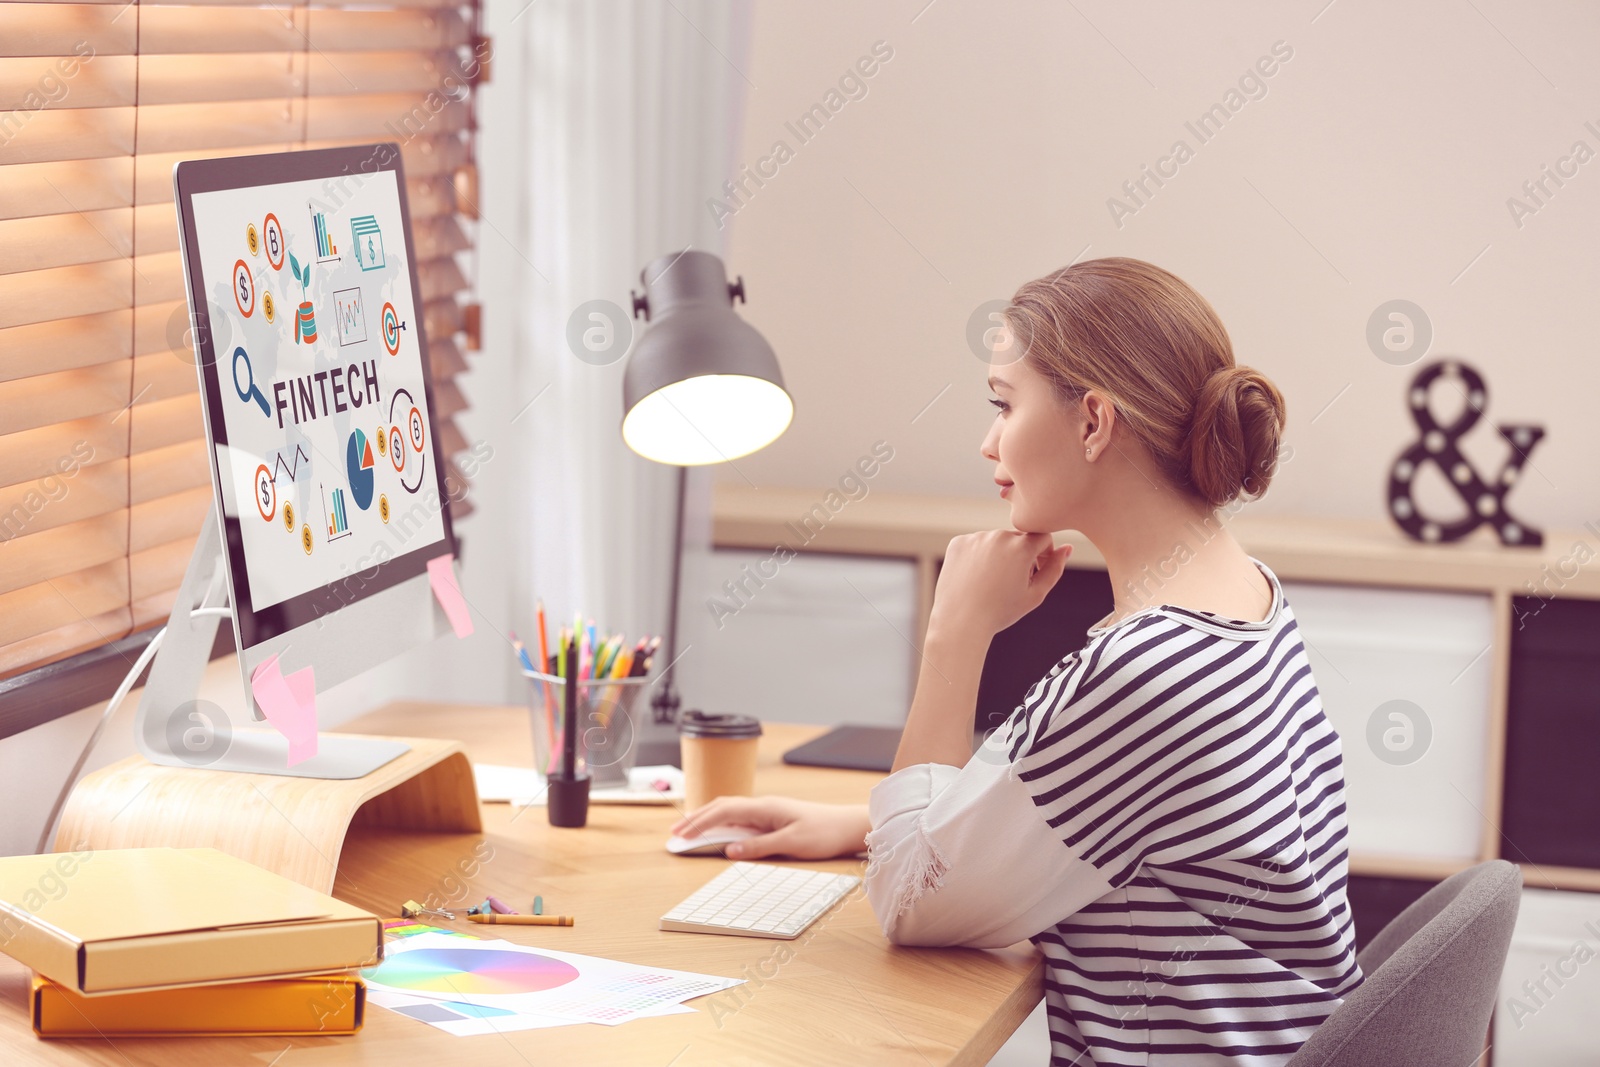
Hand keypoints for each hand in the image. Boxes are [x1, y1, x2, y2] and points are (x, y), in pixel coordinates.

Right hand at [669, 797, 870, 860]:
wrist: (847, 826)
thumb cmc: (823, 833)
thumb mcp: (790, 844)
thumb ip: (758, 847)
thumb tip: (729, 850)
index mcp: (764, 808)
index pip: (723, 811)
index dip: (699, 823)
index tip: (680, 835)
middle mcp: (763, 806)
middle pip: (721, 807)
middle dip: (696, 819)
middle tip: (674, 833)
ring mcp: (767, 811)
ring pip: (729, 811)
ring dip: (707, 819)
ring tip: (688, 830)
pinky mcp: (773, 818)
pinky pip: (740, 818)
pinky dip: (722, 823)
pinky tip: (717, 831)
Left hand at [930, 530, 1071, 638]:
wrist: (960, 622)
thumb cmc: (1000, 612)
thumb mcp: (1035, 594)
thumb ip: (1054, 569)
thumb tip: (1067, 548)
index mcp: (1022, 546)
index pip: (1043, 537)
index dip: (1044, 554)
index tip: (1035, 571)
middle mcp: (999, 536)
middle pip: (1018, 538)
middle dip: (1020, 555)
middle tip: (1011, 583)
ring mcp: (976, 538)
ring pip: (995, 541)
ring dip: (999, 555)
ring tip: (991, 583)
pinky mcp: (958, 542)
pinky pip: (975, 544)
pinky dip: (978, 556)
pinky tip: (975, 578)